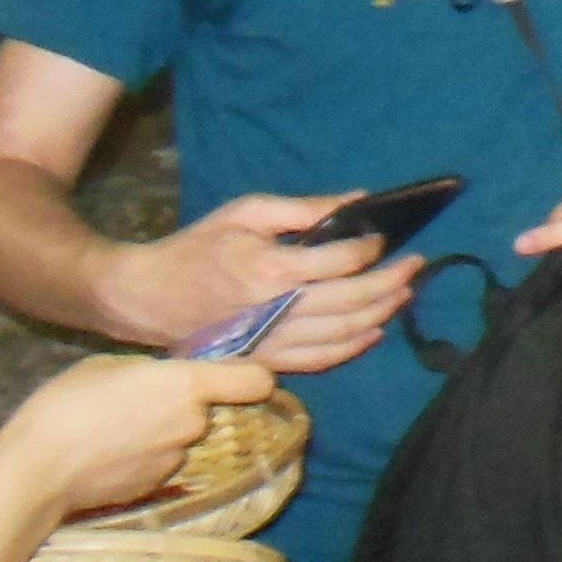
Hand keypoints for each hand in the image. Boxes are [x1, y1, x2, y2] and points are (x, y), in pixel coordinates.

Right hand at [0, 356, 278, 519]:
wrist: (34, 471)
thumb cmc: (67, 404)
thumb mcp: (108, 366)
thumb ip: (151, 371)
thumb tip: (165, 378)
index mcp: (188, 385)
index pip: (256, 381)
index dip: (249, 376)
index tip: (232, 373)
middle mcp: (192, 424)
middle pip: (210, 409)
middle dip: (186, 403)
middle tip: (143, 399)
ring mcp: (175, 460)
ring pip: (183, 437)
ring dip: (164, 431)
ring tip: (117, 428)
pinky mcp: (154, 487)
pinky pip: (162, 461)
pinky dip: (145, 456)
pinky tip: (110, 453)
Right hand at [95, 192, 423, 371]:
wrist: (145, 297)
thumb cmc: (196, 247)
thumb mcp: (246, 212)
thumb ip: (303, 208)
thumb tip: (356, 201)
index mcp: (270, 270)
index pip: (340, 262)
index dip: (369, 249)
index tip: (384, 238)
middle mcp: (276, 310)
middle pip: (350, 301)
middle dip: (390, 282)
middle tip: (416, 265)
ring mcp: (271, 341)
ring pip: (341, 334)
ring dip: (380, 313)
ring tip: (404, 293)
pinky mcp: (265, 360)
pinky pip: (318, 360)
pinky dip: (351, 348)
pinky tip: (373, 332)